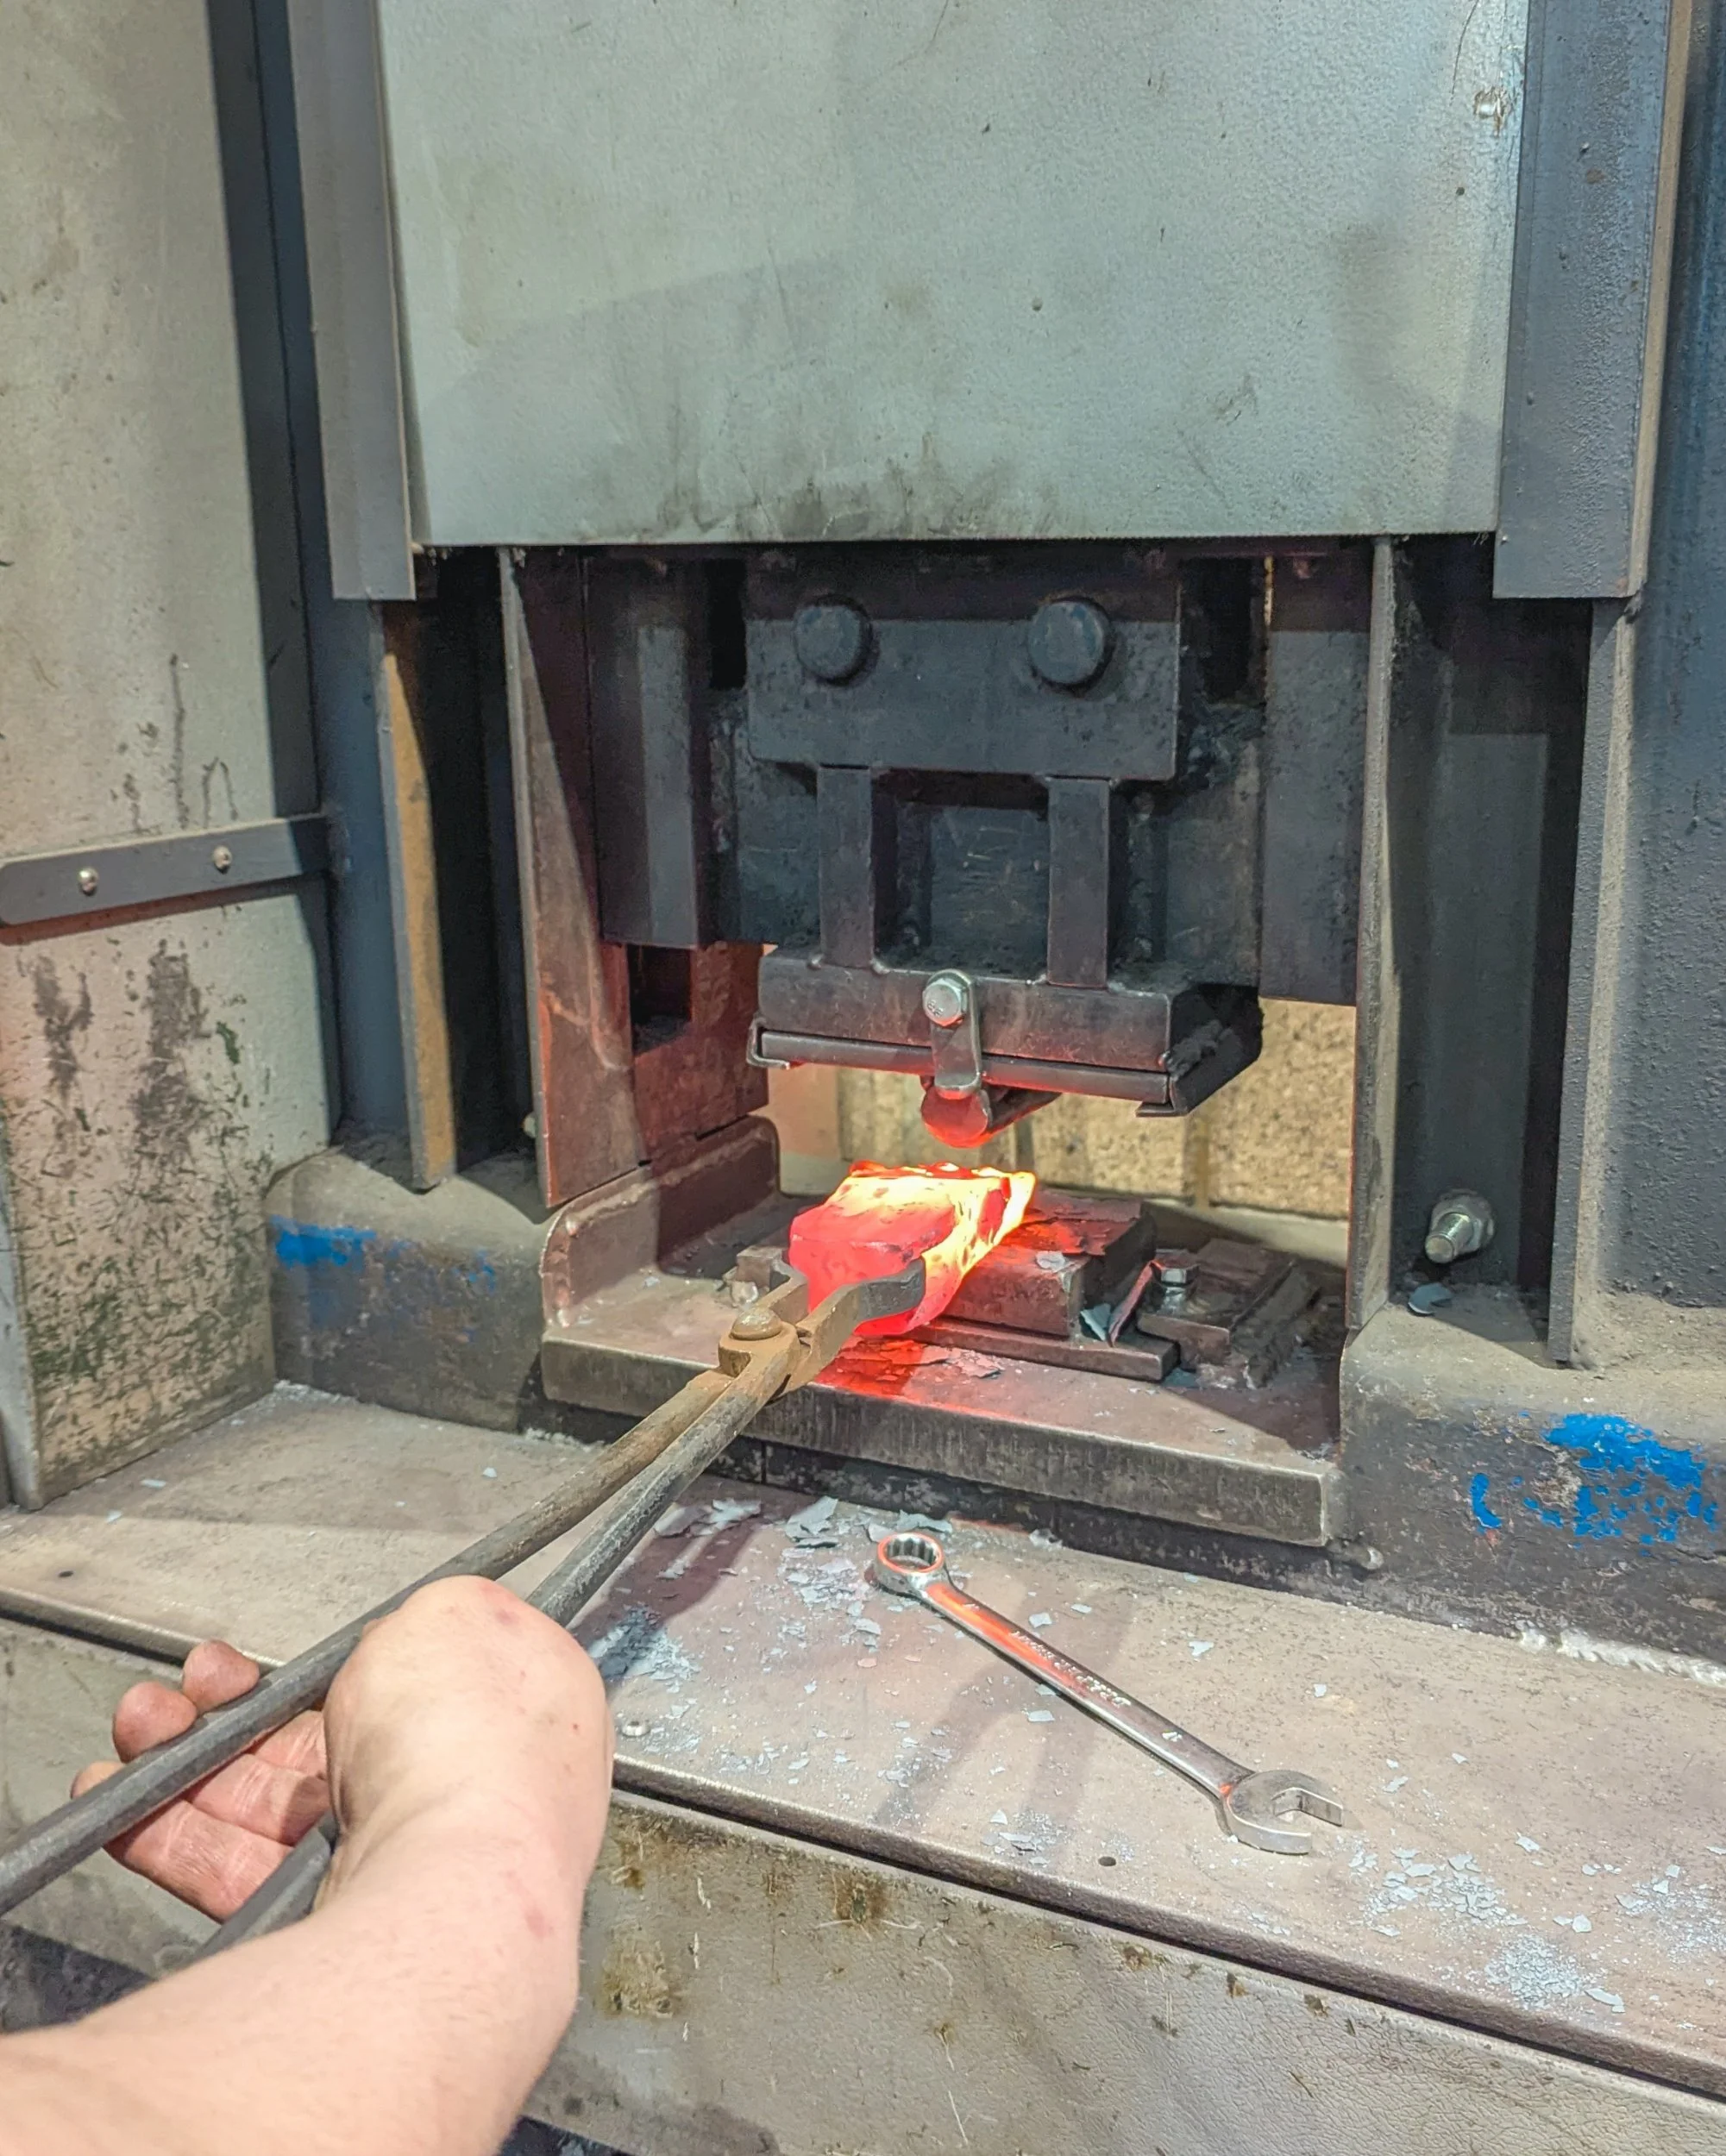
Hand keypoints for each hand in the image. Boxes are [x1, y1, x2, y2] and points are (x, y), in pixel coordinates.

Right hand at [75, 1578, 612, 1924]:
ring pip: (277, 1806)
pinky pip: (247, 1874)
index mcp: (521, 1711)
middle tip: (190, 1687)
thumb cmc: (469, 1746)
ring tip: (138, 1729)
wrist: (445, 1890)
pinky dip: (180, 1840)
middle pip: (335, 1740)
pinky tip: (130, 1809)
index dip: (349, 1658)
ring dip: (195, 1765)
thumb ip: (423, 1617)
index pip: (427, 1674)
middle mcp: (469, 1789)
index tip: (294, 1648)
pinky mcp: (338, 1928)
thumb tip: (408, 1635)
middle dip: (243, 1710)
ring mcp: (405, 1864)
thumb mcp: (453, 1615)